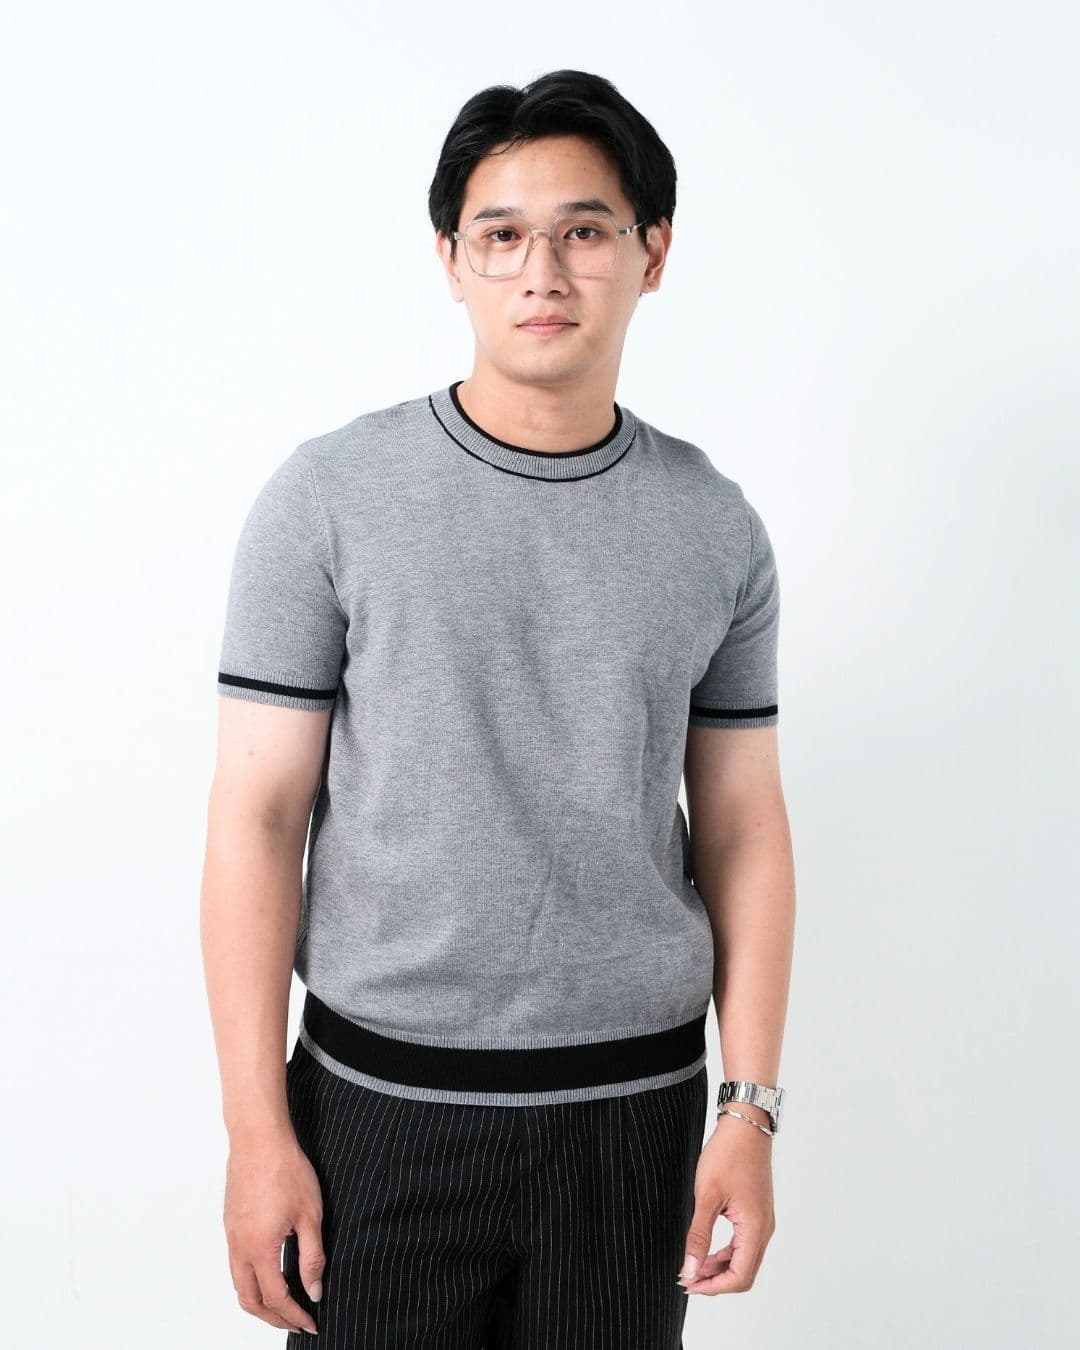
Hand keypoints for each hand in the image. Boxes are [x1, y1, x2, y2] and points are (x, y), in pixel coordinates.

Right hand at [223, 1125, 325, 1333]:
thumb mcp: (310, 1215)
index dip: (295, 1315)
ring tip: (283, 1305)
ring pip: (239, 1285)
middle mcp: (239, 1247)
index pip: (277, 1297)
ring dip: (259, 1302)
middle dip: (273, 1318)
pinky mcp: (230, 1224)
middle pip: (250, 1300)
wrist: (258, 1137)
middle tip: (296, 1321)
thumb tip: (315, 1290)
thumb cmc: (286, 1169)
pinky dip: (251, 1281)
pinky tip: (270, 1273)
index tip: (311, 1322)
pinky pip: (235, 1265)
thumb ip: (312, 1257)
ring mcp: (231, 1236)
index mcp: (260, 1249)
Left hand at [677, 1114, 775, 1294]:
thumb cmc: (729, 1154)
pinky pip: (743, 1244)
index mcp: (756, 1228)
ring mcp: (761, 1221)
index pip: (740, 1276)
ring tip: (692, 1266)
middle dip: (715, 1281)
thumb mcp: (707, 1196)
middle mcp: (764, 1229)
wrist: (746, 1125)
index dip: (713, 1287)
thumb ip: (698, 1236)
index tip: (688, 1284)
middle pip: (744, 1273)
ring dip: (719, 1268)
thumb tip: (690, 1269)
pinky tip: (706, 1251)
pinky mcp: (756, 1213)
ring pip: (743, 1260)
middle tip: (687, 1279)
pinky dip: (725, 1254)